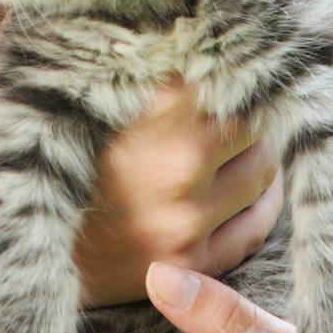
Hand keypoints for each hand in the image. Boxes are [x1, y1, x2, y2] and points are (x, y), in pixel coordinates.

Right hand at [74, 72, 284, 306]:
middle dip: (252, 135)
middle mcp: (178, 179)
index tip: (238, 101)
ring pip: (262, 181)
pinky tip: (256, 197)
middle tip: (242, 132)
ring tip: (248, 160)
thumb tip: (206, 69)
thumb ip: (169, 97)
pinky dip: (262, 207)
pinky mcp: (197, 263)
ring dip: (261, 168)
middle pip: (255, 143)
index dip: (240, 101)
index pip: (234, 107)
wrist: (70, 256)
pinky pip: (255, 229)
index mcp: (162, 134)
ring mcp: (188, 225)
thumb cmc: (99, 179)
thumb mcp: (122, 127)